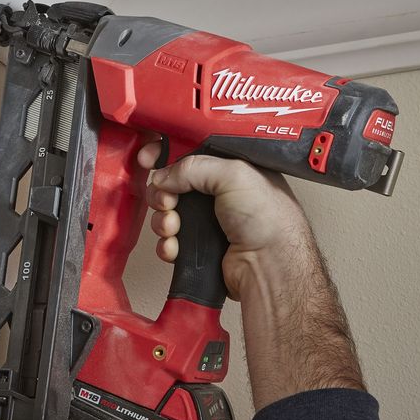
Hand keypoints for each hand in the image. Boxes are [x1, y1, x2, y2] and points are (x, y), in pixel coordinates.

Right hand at [139, 143, 363, 407]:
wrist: (270, 266)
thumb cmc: (268, 219)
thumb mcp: (233, 174)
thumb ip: (193, 166)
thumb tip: (163, 175)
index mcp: (233, 168)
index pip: (192, 153)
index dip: (169, 155)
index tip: (150, 158)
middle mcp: (221, 193)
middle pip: (175, 185)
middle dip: (163, 193)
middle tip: (167, 201)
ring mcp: (210, 221)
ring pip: (169, 213)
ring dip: (163, 220)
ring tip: (173, 226)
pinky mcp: (201, 246)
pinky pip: (171, 241)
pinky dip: (168, 244)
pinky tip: (175, 247)